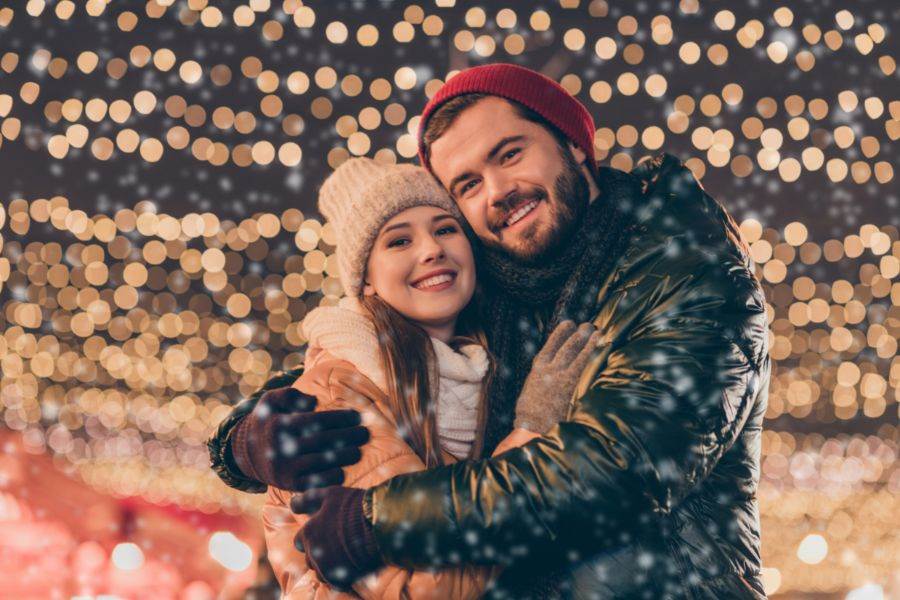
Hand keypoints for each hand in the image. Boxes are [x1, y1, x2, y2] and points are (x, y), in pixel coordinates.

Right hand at [229, 387, 368, 490]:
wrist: (247, 454)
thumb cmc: (269, 421)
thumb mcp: (271, 400)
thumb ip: (290, 395)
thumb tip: (313, 402)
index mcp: (278, 425)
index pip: (315, 421)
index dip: (339, 418)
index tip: (357, 416)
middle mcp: (280, 448)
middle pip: (321, 441)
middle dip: (347, 437)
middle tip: (365, 434)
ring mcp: (284, 469)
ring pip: (320, 463)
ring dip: (343, 458)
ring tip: (358, 451)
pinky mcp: (289, 485)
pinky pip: (313, 484)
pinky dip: (330, 479)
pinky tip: (343, 471)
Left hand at [291, 486, 381, 588]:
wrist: (379, 523)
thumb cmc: (354, 506)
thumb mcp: (330, 494)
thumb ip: (308, 499)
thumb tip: (292, 503)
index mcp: (309, 532)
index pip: (300, 541)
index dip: (310, 538)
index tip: (323, 534)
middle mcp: (314, 552)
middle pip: (309, 559)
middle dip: (318, 554)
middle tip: (336, 545)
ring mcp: (327, 567)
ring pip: (320, 573)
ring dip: (328, 567)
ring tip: (344, 557)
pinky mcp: (342, 577)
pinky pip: (335, 583)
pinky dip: (340, 577)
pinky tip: (351, 566)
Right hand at [515, 320, 601, 433]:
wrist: (530, 423)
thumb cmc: (531, 411)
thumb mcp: (532, 388)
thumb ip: (542, 378)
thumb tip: (549, 374)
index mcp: (538, 367)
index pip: (551, 344)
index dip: (561, 332)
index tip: (568, 324)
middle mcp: (548, 366)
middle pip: (565, 344)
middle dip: (577, 333)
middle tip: (586, 325)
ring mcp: (559, 373)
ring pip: (573, 349)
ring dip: (584, 337)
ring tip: (593, 329)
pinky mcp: (568, 381)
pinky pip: (582, 361)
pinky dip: (590, 348)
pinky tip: (599, 341)